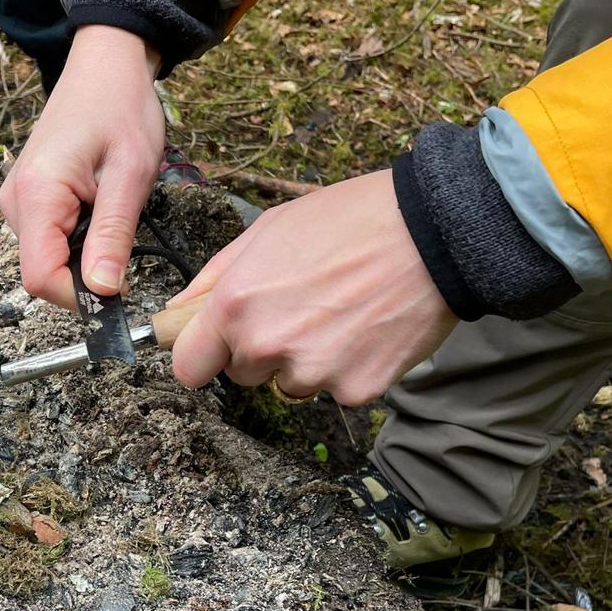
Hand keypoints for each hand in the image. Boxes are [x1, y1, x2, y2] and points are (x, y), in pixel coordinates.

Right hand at [0, 25, 164, 306]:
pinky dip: (78, 239)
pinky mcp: (27, 201)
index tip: (119, 290)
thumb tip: (105, 293)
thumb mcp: (130, 174)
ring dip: (84, 255)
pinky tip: (97, 207)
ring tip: (111, 211)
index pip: (41, 278)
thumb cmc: (120, 108)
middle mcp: (16, 201)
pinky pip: (49, 241)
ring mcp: (18, 201)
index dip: (80, 298)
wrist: (104, 67)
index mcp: (38, 194)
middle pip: (44, 273)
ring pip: (48, 260)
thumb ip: (113, 235)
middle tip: (124, 240)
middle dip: (86, 275)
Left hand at [169, 170, 457, 405]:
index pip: (189, 367)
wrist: (435, 232)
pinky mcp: (356, 389)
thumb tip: (176, 312)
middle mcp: (268, 345)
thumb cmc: (349, 221)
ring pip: (289, 384)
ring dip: (305, 361)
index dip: (202, 355)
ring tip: (341, 312)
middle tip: (300, 307)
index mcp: (235, 306)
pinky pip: (336, 389)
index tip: (215, 347)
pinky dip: (349, 367)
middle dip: (261, 350)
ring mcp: (313, 372)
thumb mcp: (268, 230)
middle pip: (242, 375)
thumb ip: (213, 277)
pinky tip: (368, 328)